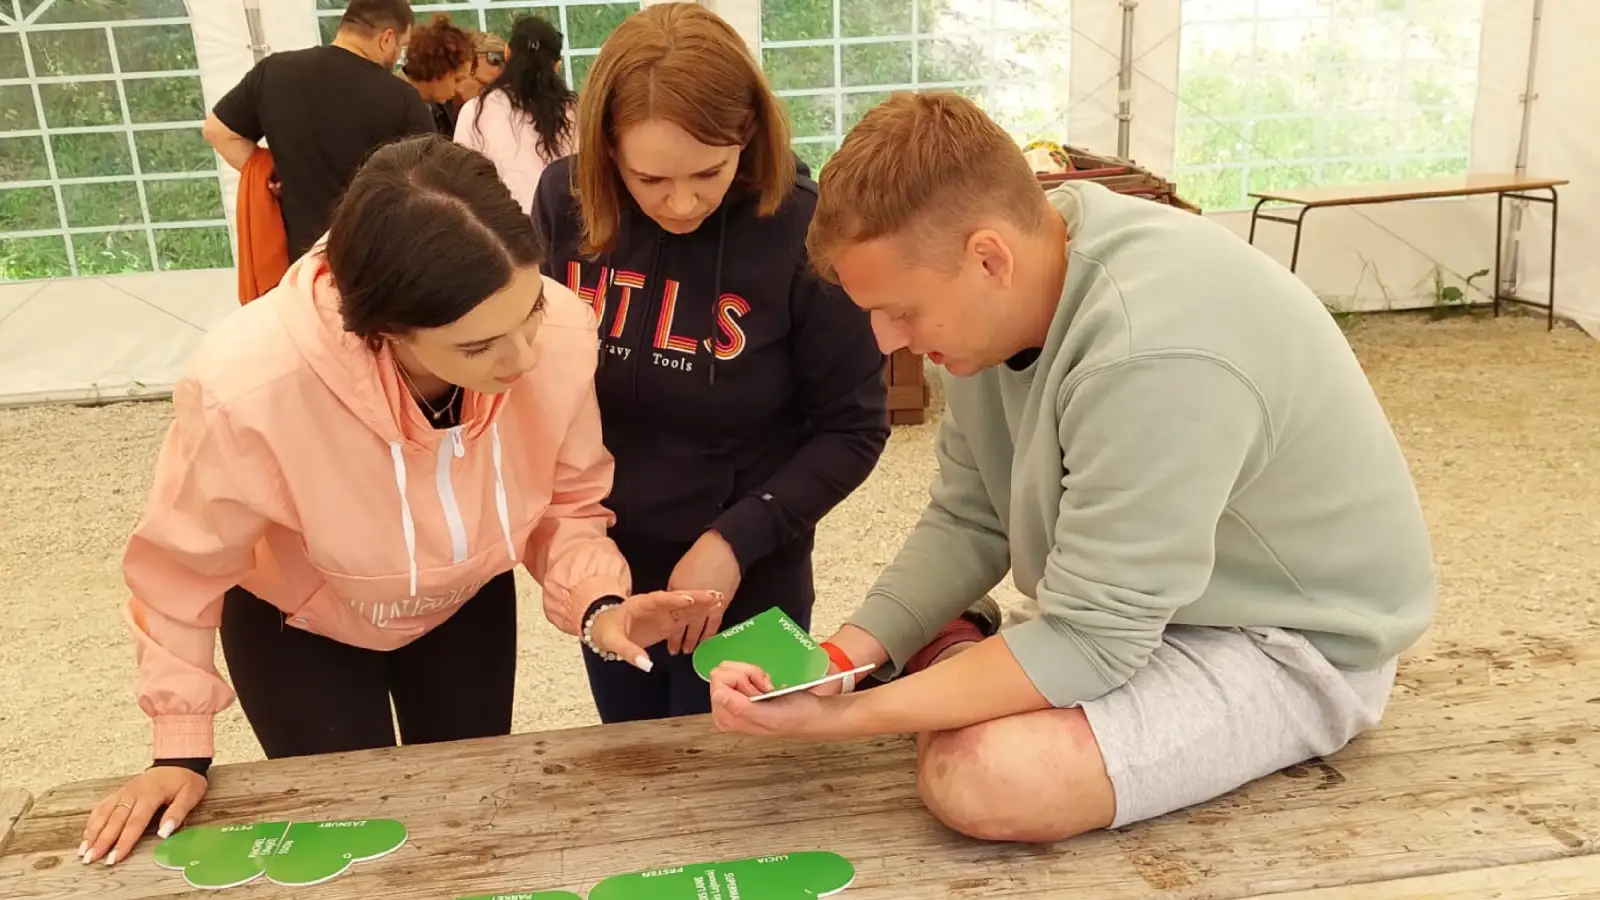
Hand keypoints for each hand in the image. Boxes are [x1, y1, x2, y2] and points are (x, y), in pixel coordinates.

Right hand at [81, 766, 206, 865]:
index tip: (113, 859)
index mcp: (150, 796)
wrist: (178, 761)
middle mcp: (132, 793)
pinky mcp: (119, 792)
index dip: (123, 842)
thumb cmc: (185, 781)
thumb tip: (164, 834)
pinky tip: (86, 834)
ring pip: (103, 813)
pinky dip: (92, 821)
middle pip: (114, 821)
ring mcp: (123, 792)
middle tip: (90, 860)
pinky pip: (102, 806)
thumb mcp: (191, 795)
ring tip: (83, 852)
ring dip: (92, 833)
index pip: (134, 823)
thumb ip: (177, 813)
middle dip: (101, 842)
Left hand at [590, 589, 724, 669]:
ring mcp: (662, 613)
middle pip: (676, 600)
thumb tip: (646, 665)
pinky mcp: (667, 622)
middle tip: (714, 595)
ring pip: (684, 607)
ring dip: (701, 604)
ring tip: (719, 599)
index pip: (657, 600)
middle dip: (695, 597)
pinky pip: (684, 618)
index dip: (672, 600)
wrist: (604, 629)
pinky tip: (712, 611)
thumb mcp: (613, 641)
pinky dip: (698, 614)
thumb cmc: (606, 631)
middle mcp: (654, 606)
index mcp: (639, 604)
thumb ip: (629, 652)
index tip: (687, 599)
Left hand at [666, 530, 741, 654]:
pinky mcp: (720, 606)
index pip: (670, 619)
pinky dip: (709, 634)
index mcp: (676, 595)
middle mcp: (689, 604)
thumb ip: (674, 593)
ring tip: (690, 651)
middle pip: (682, 626)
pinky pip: (713, 624)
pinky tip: (706, 641)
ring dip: (694, 640)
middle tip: (677, 653)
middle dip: (679, 640)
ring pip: (698, 628)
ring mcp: (705, 607)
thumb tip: (672, 606)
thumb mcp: (678, 575)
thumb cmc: (697, 559)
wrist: (721, 552)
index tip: (666, 642)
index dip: (669, 632)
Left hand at [708, 660, 831, 738]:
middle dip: (747, 675)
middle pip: (722, 672)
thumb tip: (717, 695)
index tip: (757, 690)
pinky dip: (756, 674)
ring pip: (731, 668)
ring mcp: (732, 700)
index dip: (742, 678)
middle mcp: (725, 710)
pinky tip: (766, 687)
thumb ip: (740, 709)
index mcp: (726, 718)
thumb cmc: (795, 717)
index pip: (718, 680)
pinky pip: (740, 669)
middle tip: (762, 690)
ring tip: (765, 690)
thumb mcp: (770, 716)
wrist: (811, 713)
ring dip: (753, 674)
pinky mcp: (740, 691)